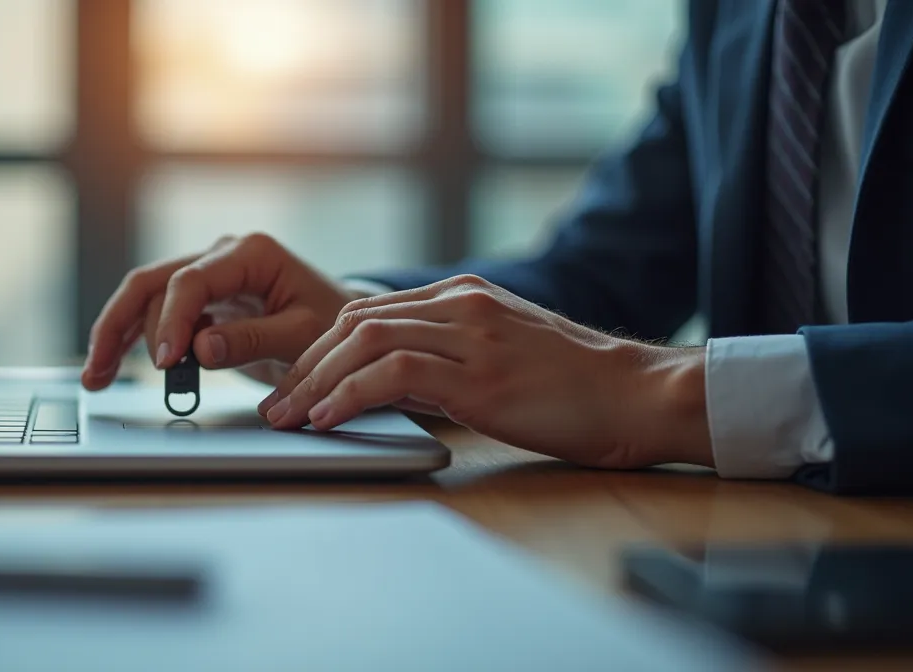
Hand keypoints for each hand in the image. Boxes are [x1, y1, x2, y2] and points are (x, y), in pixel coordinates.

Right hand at [82, 233, 359, 389]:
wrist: (344, 329)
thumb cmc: (332, 326)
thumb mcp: (303, 336)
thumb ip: (254, 340)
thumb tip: (201, 347)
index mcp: (251, 254)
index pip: (191, 281)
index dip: (170, 322)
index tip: (163, 363)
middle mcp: (222, 255)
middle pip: (152, 282)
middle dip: (120, 325)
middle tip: (100, 370)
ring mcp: (208, 275)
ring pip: (144, 296)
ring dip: (116, 334)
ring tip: (95, 376)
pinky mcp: (201, 301)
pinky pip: (156, 314)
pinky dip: (132, 341)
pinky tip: (110, 367)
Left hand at [258, 275, 713, 469]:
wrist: (637, 393)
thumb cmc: (572, 386)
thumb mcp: (499, 357)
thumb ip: (444, 360)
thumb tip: (384, 387)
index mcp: (463, 295)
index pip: (368, 313)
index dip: (320, 350)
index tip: (294, 385)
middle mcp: (461, 304)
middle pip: (354, 323)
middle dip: (305, 366)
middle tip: (276, 406)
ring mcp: (472, 334)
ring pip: (365, 342)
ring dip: (315, 382)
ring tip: (289, 418)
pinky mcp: (482, 373)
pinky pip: (395, 374)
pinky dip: (351, 395)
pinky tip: (330, 420)